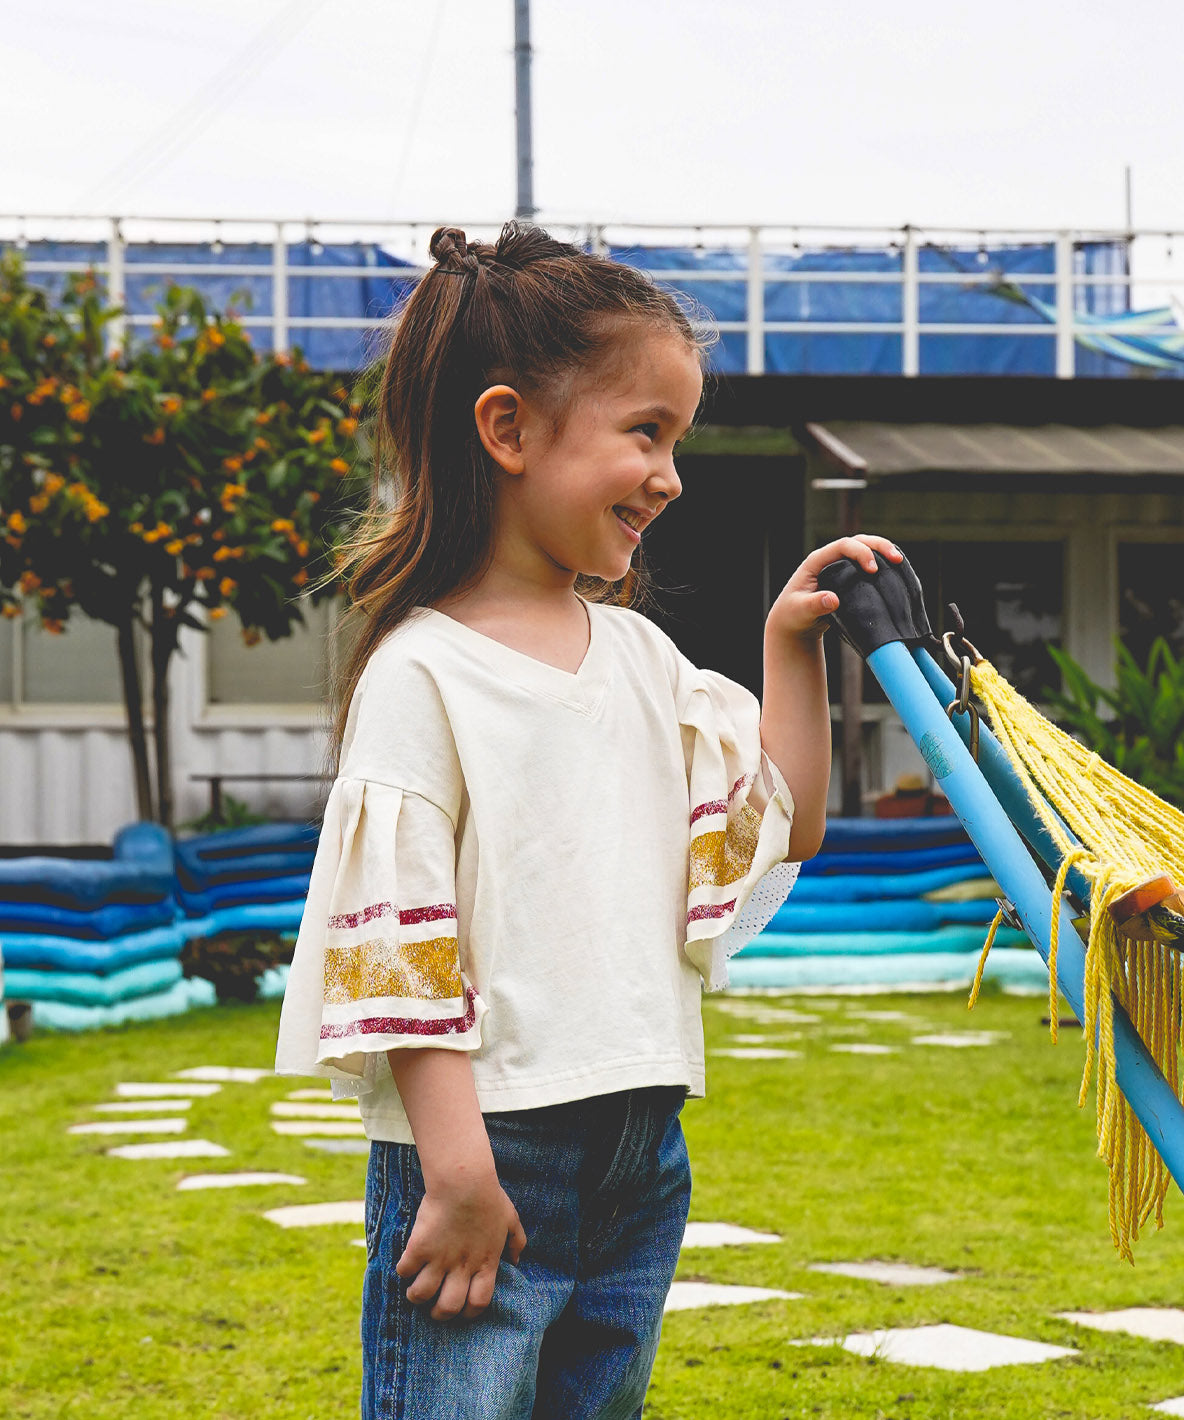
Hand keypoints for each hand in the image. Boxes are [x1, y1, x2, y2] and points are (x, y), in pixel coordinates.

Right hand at [395, 1165, 526, 1321]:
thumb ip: (517, 1241)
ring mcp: (439, 1259)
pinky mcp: (419, 1247)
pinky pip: (405, 1271)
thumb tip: (516, 1261)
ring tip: (415, 1290)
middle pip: (448, 1307)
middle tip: (433, 1307)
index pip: (478, 1303)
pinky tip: (407, 1264)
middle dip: (439, 1313)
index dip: (468, 1312)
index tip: (461, 1308)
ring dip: (416, 1296)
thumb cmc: (489, 1197)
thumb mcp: (510, 1219)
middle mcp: (462, 1267)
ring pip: (421, 1295)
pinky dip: (404, 1271)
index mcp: (485, 1263)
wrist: (464, 1181)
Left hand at [767, 534, 902, 640]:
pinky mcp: (850, 577)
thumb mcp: (800, 611)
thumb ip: (813, 605)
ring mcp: (841, 566)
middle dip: (879, 546)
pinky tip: (897, 573)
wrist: (794, 622)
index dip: (860, 553)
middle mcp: (830, 559)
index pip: (842, 546)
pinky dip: (883, 565)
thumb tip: (833, 599)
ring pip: (866, 549)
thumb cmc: (793, 615)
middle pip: (858, 541)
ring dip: (884, 552)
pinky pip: (869, 564)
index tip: (873, 570)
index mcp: (816, 561)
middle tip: (896, 559)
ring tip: (900, 562)